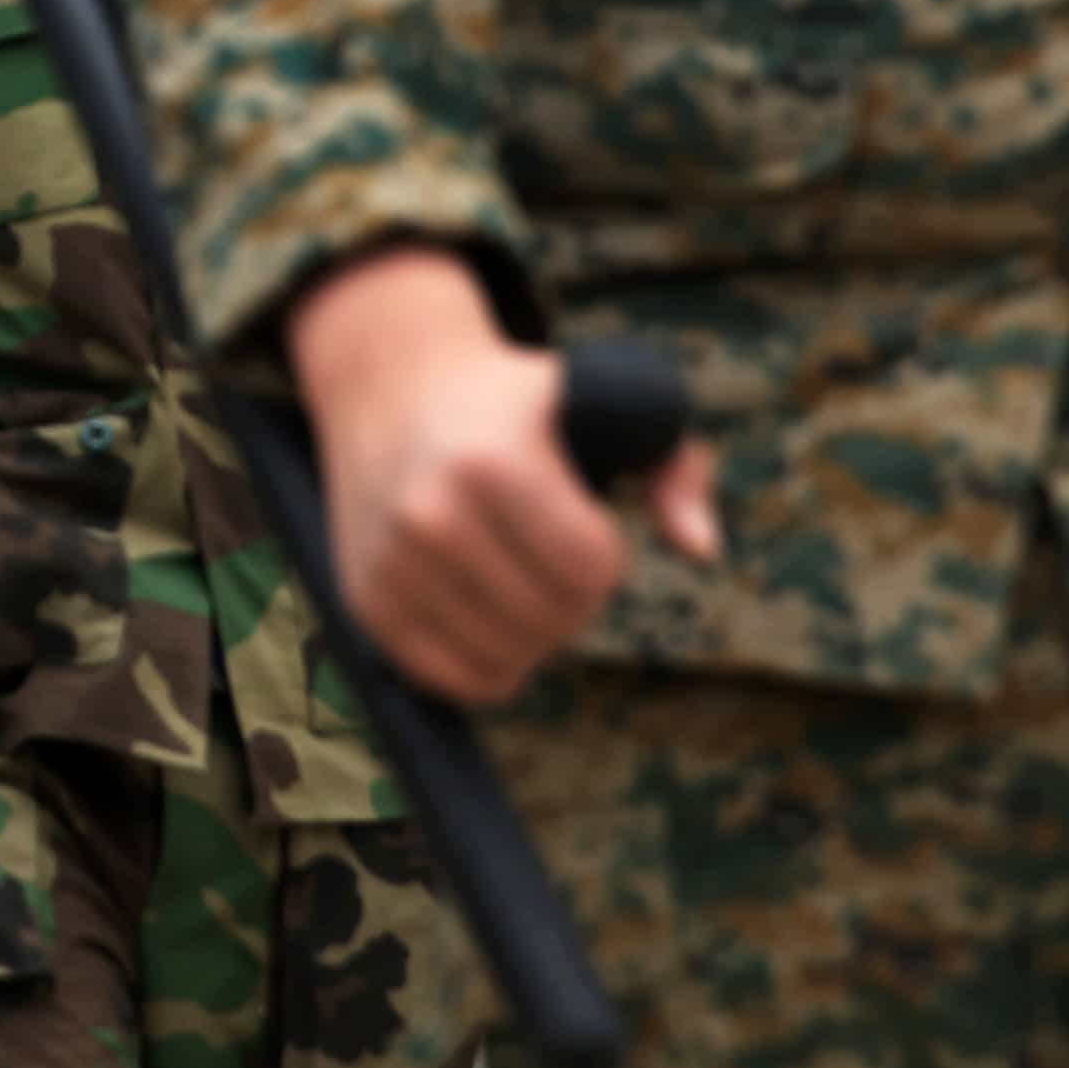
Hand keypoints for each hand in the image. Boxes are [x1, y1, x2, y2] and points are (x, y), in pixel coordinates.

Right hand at [285, 247, 717, 706]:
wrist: (388, 387)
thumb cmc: (515, 403)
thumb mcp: (605, 401)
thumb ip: (678, 467)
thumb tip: (702, 550)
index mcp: (491, 463)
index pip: (591, 571)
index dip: (607, 555)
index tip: (583, 519)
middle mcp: (429, 515)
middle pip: (553, 620)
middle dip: (574, 598)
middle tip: (550, 553)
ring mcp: (391, 562)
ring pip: (508, 658)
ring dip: (534, 634)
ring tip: (520, 580)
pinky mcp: (365, 600)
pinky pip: (453, 680)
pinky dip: (489, 665)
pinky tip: (490, 619)